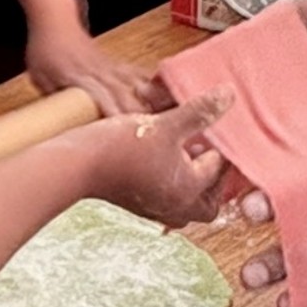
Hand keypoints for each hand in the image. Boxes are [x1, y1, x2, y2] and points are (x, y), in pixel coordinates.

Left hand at [25, 22, 167, 117]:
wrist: (54, 19)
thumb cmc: (44, 49)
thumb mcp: (39, 76)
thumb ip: (54, 96)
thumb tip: (64, 119)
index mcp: (78, 75)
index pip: (100, 96)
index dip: (114, 112)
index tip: (125, 130)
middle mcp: (99, 70)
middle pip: (124, 92)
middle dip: (138, 113)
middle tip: (154, 132)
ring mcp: (109, 65)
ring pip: (135, 84)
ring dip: (151, 100)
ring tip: (168, 118)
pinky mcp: (115, 63)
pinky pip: (137, 75)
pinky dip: (152, 85)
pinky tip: (168, 95)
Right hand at [79, 92, 239, 226]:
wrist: (78, 165)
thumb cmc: (120, 146)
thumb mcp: (166, 123)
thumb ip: (200, 111)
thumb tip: (228, 96)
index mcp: (189, 190)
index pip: (219, 169)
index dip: (222, 145)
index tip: (222, 129)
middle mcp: (175, 207)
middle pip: (210, 202)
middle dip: (214, 179)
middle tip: (211, 152)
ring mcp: (156, 210)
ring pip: (188, 205)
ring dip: (193, 183)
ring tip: (189, 155)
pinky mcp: (139, 206)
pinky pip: (168, 202)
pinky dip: (173, 185)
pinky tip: (164, 161)